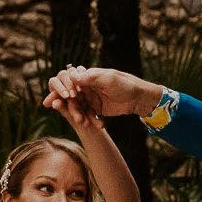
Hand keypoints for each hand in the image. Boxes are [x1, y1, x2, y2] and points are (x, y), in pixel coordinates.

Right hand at [44, 66, 159, 120]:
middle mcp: (86, 87)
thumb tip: (72, 76)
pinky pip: (89, 115)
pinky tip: (99, 125)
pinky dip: (91, 121)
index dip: (62, 90)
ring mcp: (91, 98)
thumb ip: (91, 78)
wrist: (139, 97)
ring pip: (79, 108)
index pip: (69, 83)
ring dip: (80, 116)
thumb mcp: (108, 79)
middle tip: (74, 117)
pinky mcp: (96, 108)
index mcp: (87, 77)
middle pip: (72, 98)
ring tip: (85, 124)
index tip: (62, 99)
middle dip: (71, 108)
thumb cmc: (125, 84)